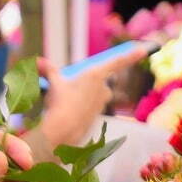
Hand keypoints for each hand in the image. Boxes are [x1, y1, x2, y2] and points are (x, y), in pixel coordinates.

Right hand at [35, 45, 149, 149]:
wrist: (62, 132)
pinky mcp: (99, 116)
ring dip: (84, 97)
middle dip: (86, 84)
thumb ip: (48, 70)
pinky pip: (91, 108)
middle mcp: (104, 88)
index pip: (118, 61)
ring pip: (94, 95)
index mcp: (96, 74)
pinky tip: (71, 114)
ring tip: (67, 103)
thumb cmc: (59, 104)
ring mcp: (103, 103)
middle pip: (98, 81)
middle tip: (69, 89)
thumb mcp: (53, 84)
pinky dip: (82, 109)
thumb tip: (37, 61)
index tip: (144, 49)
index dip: (131, 55)